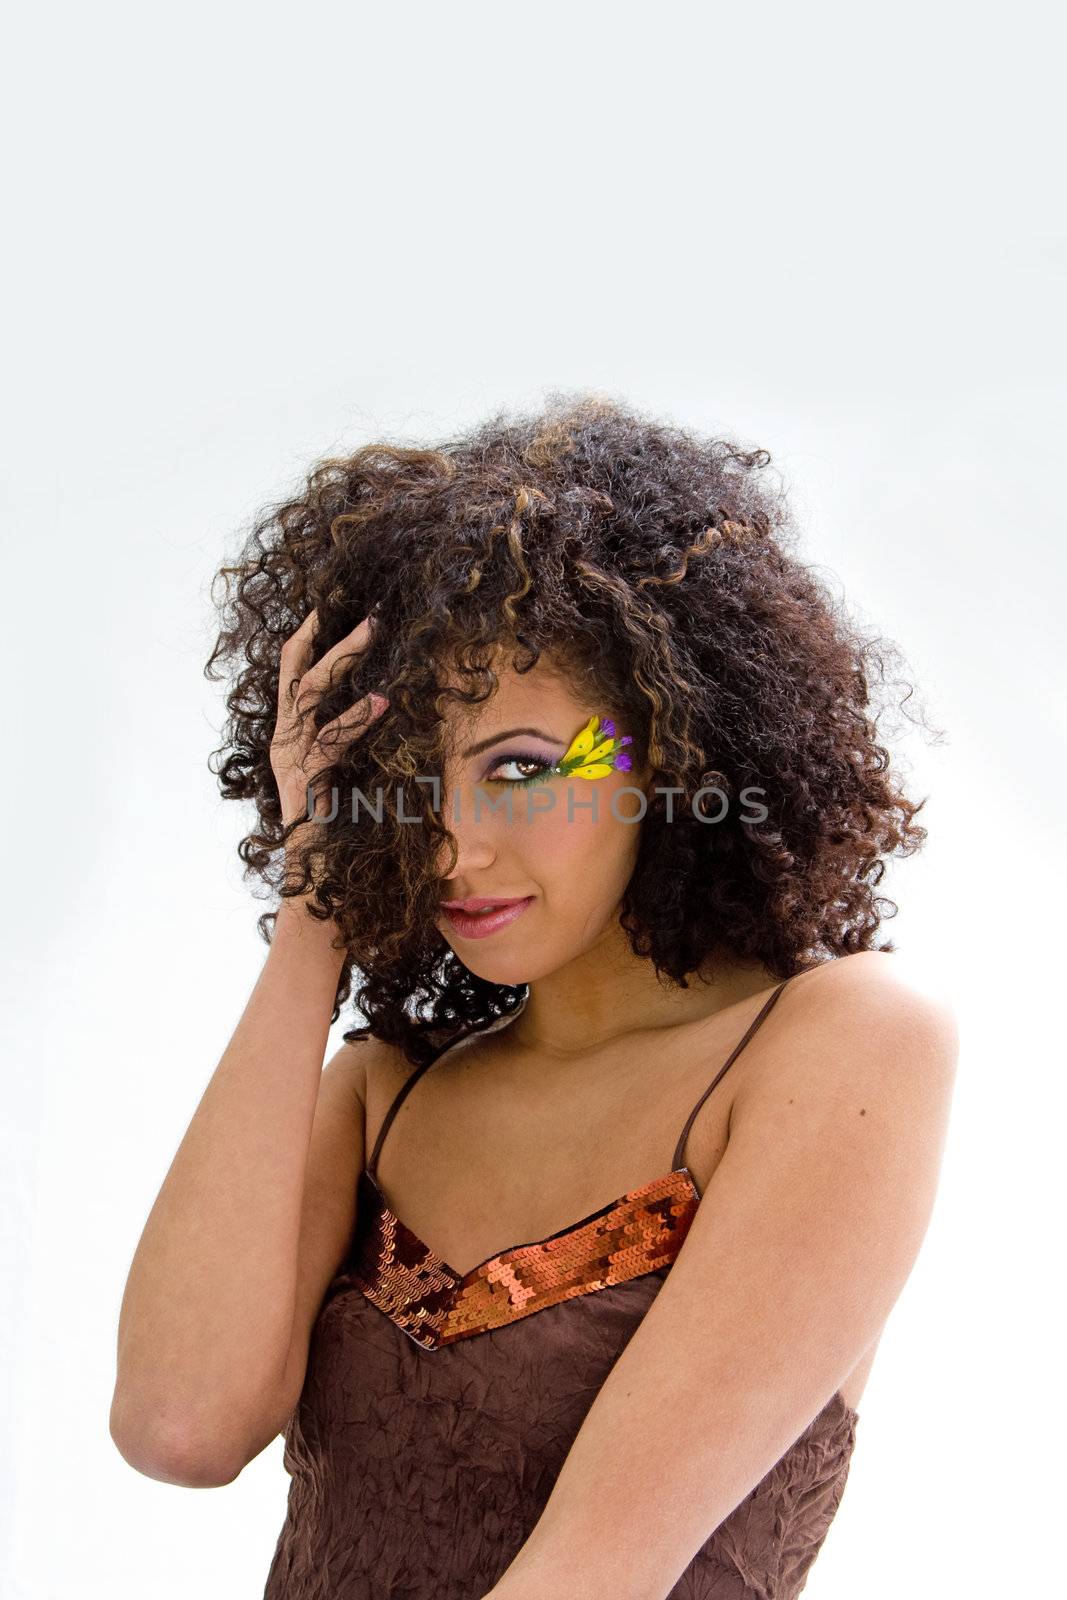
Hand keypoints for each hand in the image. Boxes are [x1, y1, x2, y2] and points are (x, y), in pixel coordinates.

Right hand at [270, 606, 388, 830]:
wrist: (316, 874)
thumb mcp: (345, 770)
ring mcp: (290, 760)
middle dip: (332, 638)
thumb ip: (351, 739)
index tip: (327, 606)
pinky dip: (355, 718)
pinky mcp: (304, 781)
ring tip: (374, 634)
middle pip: (300, 674)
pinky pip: (328, 741)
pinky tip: (380, 701)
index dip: (305, 637)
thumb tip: (384, 702)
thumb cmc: (337, 826)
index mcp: (290, 736)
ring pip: (310, 695)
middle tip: (371, 614)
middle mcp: (284, 741)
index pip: (292, 674)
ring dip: (343, 659)